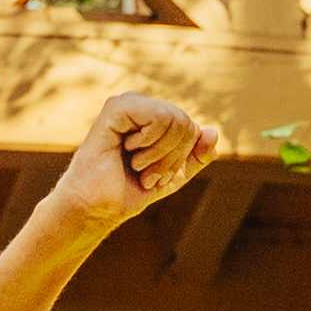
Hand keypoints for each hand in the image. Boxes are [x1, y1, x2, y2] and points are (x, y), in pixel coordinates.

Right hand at [44, 92, 218, 231]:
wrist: (97, 206)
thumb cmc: (129, 189)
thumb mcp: (173, 175)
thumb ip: (196, 156)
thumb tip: (213, 131)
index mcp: (155, 118)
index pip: (191, 128)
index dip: (180, 157)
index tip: (156, 176)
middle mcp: (142, 106)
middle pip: (186, 123)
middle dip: (171, 157)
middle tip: (146, 173)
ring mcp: (129, 104)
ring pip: (175, 119)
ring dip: (159, 154)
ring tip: (137, 165)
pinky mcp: (117, 107)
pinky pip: (158, 117)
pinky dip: (150, 143)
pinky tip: (128, 150)